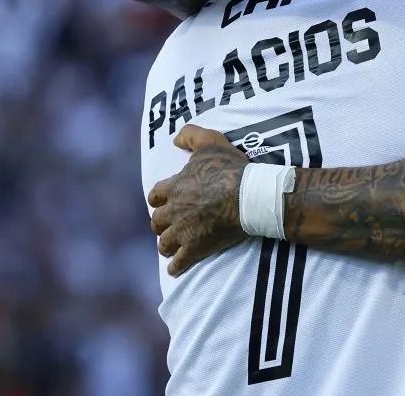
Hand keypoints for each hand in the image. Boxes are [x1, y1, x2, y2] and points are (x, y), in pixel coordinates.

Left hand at [148, 125, 252, 276]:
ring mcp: (183, 232)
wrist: (249, 196)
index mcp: (174, 187)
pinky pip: (179, 263)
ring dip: (167, 244)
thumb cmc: (231, 169)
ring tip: (172, 246)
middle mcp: (173, 210)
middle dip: (162, 223)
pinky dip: (176, 267)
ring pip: (164, 243)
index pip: (155, 195)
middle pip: (157, 221)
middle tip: (171, 224)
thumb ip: (191, 136)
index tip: (165, 201)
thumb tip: (174, 140)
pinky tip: (177, 268)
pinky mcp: (196, 248)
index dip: (160, 199)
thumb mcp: (211, 142)